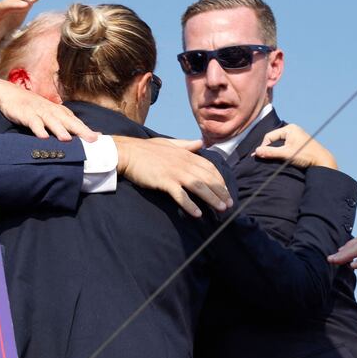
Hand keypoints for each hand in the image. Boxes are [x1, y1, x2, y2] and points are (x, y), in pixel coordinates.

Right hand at [0, 74, 96, 140]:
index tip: (97, 139)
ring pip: (51, 121)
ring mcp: (38, 111)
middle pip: (68, 121)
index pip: (75, 121)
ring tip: (67, 139)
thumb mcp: (50, 114)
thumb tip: (85, 134)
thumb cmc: (33, 108)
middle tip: (91, 139)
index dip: (86, 130)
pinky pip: (33, 122)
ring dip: (59, 129)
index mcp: (59, 112)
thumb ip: (65, 124)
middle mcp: (51, 111)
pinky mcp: (26, 114)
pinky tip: (43, 136)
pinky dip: (38, 128)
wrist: (10, 94)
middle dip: (80, 130)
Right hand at [114, 136, 232, 216]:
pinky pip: (180, 195)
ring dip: (212, 198)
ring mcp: (175, 172)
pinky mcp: (164, 181)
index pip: (209, 167)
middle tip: (229, 204)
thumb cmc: (146, 149)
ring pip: (199, 186)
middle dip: (220, 191)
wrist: (127, 152)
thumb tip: (200, 143)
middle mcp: (184, 163)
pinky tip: (197, 214)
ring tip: (221, 209)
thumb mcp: (168, 143)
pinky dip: (190, 204)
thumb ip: (186, 144)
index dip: (219, 179)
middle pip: (208, 178)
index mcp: (186, 154)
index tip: (225, 190)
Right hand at [253, 124, 337, 168]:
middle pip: (274, 139)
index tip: (262, 157)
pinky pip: (284, 146)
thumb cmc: (306, 156)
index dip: (264, 147)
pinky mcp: (298, 142)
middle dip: (270, 149)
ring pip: (279, 143)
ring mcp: (296, 136)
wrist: (322, 161)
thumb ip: (270, 152)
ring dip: (275, 151)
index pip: (269, 136)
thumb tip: (256, 152)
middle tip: (266, 159)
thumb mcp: (286, 154)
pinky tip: (281, 158)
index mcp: (290, 129)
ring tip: (274, 159)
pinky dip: (281, 152)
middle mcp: (292, 130)